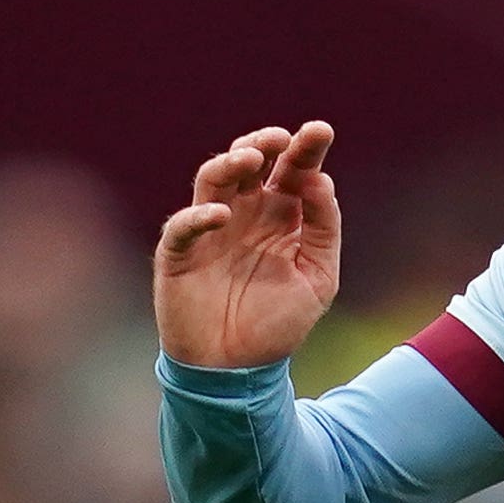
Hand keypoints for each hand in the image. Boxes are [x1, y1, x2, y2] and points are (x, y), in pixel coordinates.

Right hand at [154, 121, 345, 371]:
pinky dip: (198, 217)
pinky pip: (182, 226)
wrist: (238, 372)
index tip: (320, 130)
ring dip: (229, 164)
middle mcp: (245, 214)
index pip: (293, 171)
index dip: (305, 148)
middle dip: (263, 143)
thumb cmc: (278, 324)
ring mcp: (210, 230)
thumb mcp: (319, 278)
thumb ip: (323, 229)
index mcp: (281, 216)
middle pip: (250, 163)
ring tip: (250, 159)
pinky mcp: (179, 254)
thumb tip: (320, 180)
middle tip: (279, 139)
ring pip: (212, 180)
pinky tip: (221, 216)